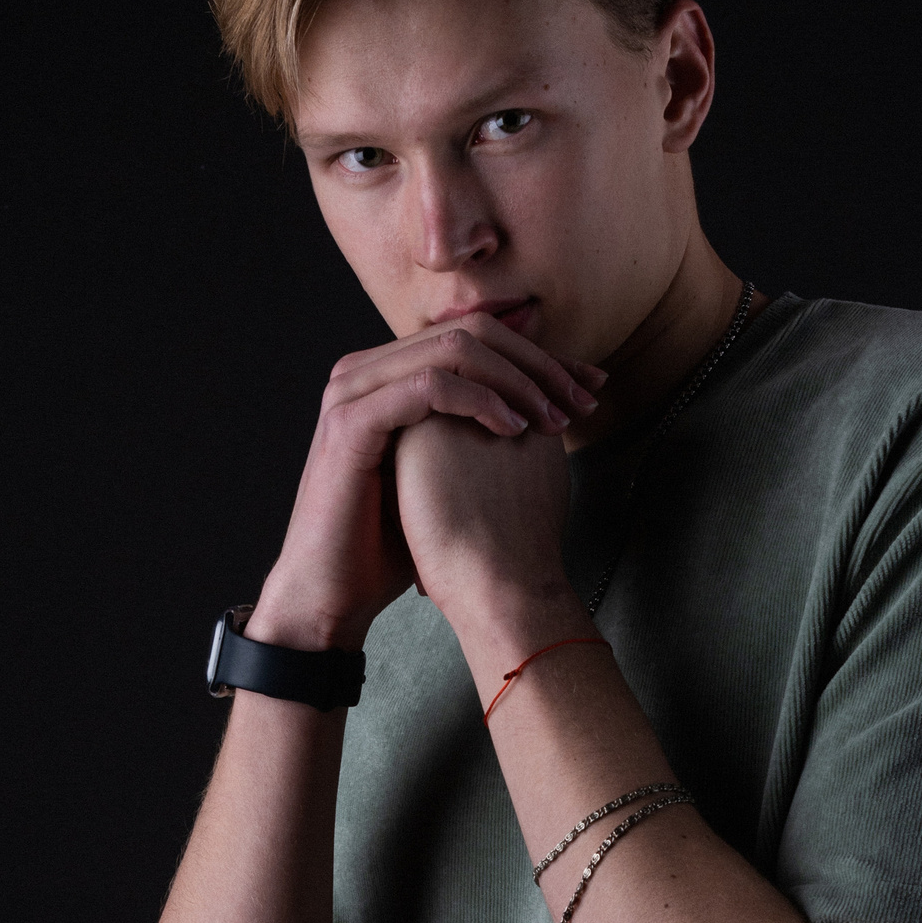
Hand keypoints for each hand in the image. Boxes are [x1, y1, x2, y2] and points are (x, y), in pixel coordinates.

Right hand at [248, 316, 601, 651]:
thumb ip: (479, 429)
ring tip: (553, 419)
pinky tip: (512, 430)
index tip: (588, 388)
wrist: (333, 591)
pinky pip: (430, 386)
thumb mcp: (445, 473)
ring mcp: (353, 391)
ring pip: (454, 348)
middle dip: (537, 364)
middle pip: (470, 331)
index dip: (538, 358)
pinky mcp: (351, 422)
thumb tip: (541, 406)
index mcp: (388, 374)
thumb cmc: (388, 542)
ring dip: (517, 380)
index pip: (475, 337)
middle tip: (582, 399)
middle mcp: (366, 370)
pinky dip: (480, 401)